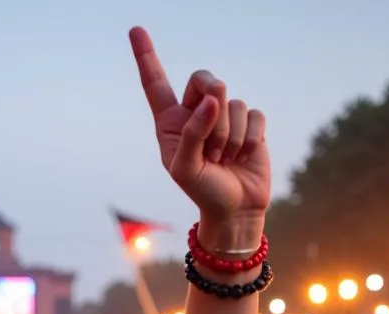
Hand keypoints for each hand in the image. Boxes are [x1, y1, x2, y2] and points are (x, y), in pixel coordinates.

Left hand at [130, 27, 269, 247]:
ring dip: (230, 137)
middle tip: (213, 149)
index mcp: (170, 122)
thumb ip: (192, 134)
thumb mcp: (185, 169)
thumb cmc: (202, 191)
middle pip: (206, 80)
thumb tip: (212, 100)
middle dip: (213, 111)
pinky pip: (253, 114)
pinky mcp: (249, 122)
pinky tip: (243, 156)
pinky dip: (249, 139)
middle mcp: (195, 112)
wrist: (234, 208)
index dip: (147, 57)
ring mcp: (223, 115)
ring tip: (225, 160)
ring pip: (232, 103)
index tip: (135, 30)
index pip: (156, 84)